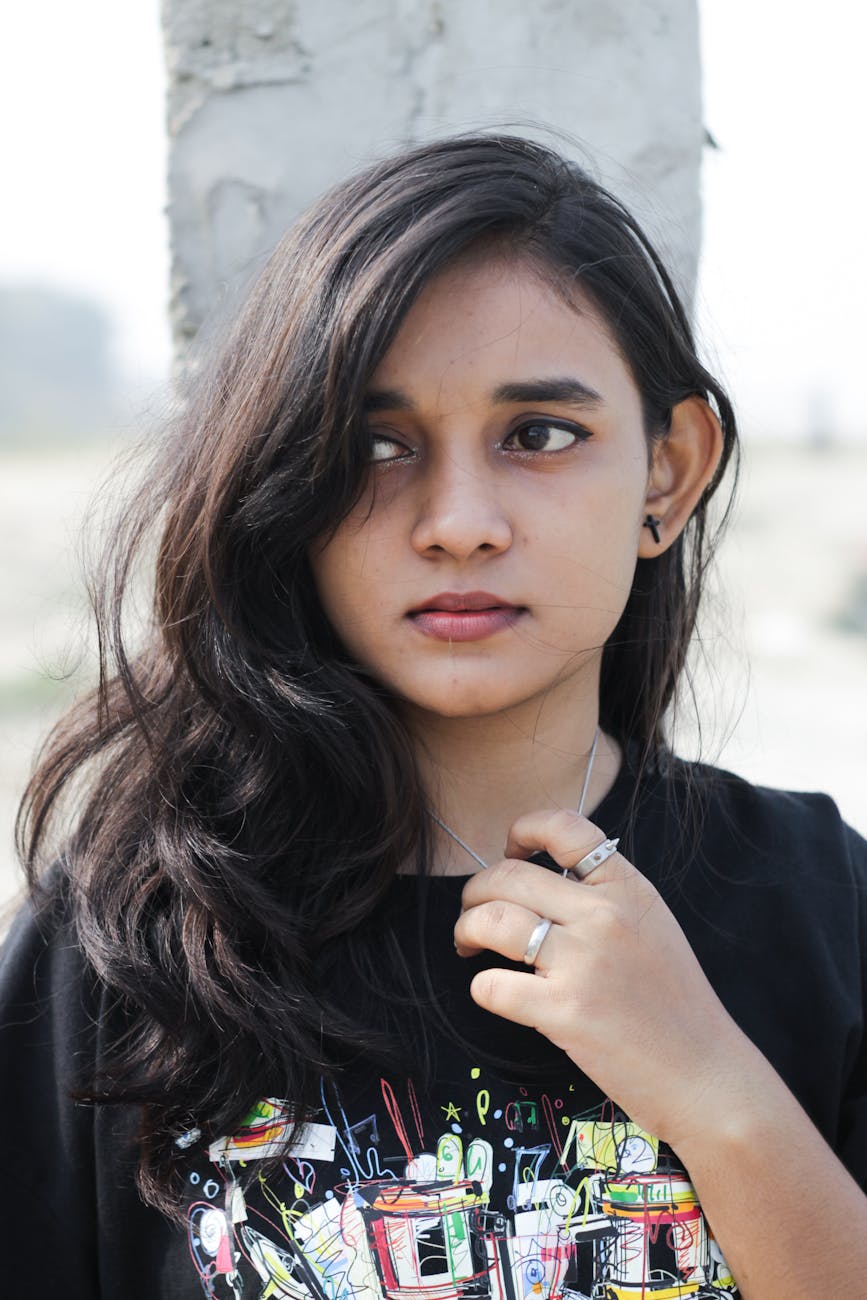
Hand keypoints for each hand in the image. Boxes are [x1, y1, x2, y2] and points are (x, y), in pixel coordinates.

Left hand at [453, 808, 755, 1148]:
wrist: (707, 1076)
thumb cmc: (677, 1008)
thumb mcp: (654, 928)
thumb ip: (608, 899)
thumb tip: (545, 881)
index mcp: (629, 889)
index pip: (565, 828)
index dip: (523, 829)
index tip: (510, 852)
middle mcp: (605, 915)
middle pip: (510, 875)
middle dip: (476, 890)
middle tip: (473, 912)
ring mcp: (585, 961)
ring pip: (492, 919)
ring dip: (466, 929)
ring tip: (468, 944)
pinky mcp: (566, 1011)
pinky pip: (493, 985)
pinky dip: (482, 987)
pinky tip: (493, 993)